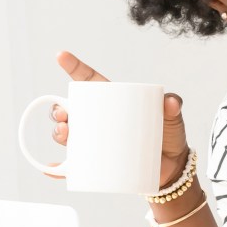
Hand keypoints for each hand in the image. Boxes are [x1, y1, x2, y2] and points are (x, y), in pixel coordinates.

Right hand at [54, 51, 189, 187]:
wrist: (172, 167)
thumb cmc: (169, 136)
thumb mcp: (173, 118)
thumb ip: (173, 107)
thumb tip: (171, 101)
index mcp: (112, 102)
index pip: (89, 81)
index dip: (74, 68)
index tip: (61, 56)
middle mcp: (97, 120)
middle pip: (70, 110)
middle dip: (59, 110)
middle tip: (64, 115)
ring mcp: (94, 142)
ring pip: (67, 135)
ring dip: (58, 134)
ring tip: (65, 135)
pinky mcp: (96, 164)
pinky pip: (72, 167)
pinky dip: (59, 170)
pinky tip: (53, 169)